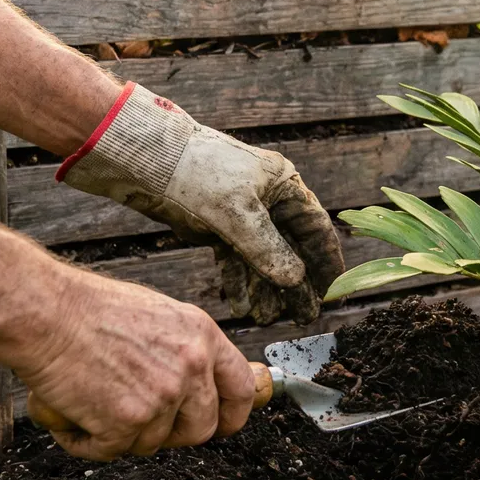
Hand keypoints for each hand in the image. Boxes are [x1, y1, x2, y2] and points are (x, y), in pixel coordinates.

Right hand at [14, 272, 256, 460]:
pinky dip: (87, 442)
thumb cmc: (89, 310)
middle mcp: (191, 367)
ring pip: (152, 443)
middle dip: (172, 435)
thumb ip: (183, 348)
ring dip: (123, 435)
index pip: (241, 389)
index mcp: (202, 337)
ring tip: (93, 405)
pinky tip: (73, 416)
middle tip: (139, 422)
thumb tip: (196, 380)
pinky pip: (111, 451)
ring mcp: (162, 397)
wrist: (46, 313)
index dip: (232, 415)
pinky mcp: (127, 422)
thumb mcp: (159, 315)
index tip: (220, 425)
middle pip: (201, 429)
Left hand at [59, 84, 344, 323]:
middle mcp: (268, 200)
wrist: (146, 161)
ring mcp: (242, 214)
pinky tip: (240, 304)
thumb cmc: (198, 173)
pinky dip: (238, 280)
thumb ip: (269, 249)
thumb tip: (295, 279)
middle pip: (291, 248)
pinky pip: (235, 259)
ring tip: (265, 318)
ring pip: (262, 258)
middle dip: (296, 284)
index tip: (333, 289)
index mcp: (283, 185)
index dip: (326, 260)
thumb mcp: (239, 214)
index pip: (316, 227)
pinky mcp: (217, 226)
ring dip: (264, 288)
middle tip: (303, 317)